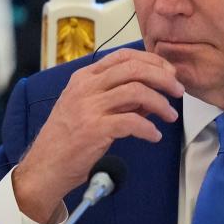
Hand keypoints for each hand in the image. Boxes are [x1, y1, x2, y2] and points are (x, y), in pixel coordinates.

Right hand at [12, 49, 182, 222]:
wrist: (45, 166)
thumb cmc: (68, 138)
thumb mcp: (89, 108)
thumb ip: (118, 98)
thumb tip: (152, 93)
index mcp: (84, 78)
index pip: (123, 57)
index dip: (152, 61)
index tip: (169, 72)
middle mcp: (86, 87)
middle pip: (133, 69)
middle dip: (163, 77)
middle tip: (178, 90)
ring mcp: (89, 107)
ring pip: (136, 91)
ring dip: (160, 103)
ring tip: (170, 115)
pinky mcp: (94, 130)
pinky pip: (131, 122)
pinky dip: (148, 128)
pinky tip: (154, 136)